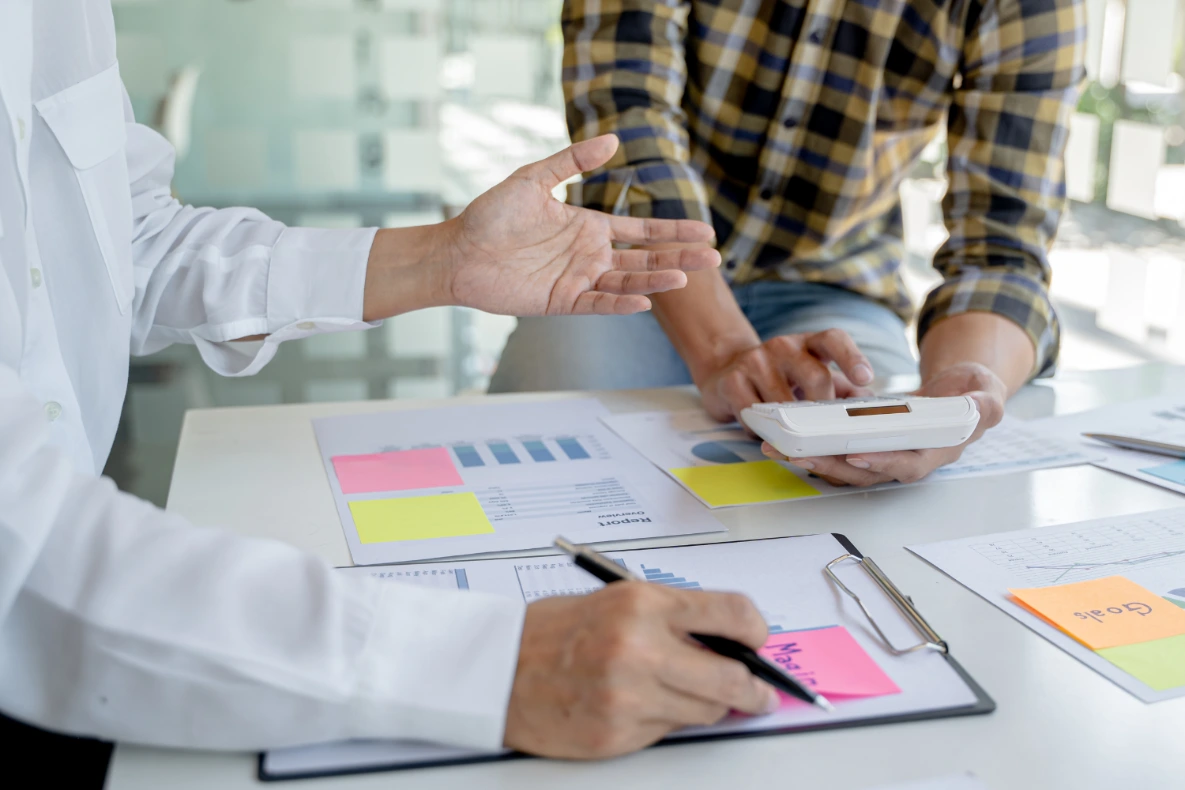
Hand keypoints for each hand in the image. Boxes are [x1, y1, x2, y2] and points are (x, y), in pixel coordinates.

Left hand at [445, 135, 719, 315]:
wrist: (457, 251)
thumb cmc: (490, 215)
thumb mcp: (533, 178)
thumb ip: (572, 162)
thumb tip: (614, 140)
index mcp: (588, 227)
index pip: (641, 231)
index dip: (673, 232)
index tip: (706, 231)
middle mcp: (589, 255)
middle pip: (644, 258)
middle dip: (679, 257)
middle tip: (714, 257)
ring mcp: (577, 280)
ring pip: (626, 282)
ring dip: (656, 279)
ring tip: (686, 275)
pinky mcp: (560, 301)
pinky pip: (597, 304)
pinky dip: (620, 303)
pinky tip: (644, 300)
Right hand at [503, 582, 778, 759]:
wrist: (496, 669)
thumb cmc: (552, 632)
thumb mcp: (616, 602)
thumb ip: (672, 618)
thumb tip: (728, 642)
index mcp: (641, 602)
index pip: (730, 614)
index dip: (756, 631)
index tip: (759, 643)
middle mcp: (639, 646)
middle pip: (731, 677)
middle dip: (753, 689)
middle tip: (759, 694)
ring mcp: (629, 695)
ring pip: (705, 711)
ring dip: (706, 706)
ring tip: (682, 693)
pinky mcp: (618, 733)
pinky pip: (668, 732)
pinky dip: (665, 722)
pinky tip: (640, 706)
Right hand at [698, 329, 875, 422]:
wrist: (727, 371)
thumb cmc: (780, 379)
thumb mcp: (812, 377)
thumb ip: (843, 390)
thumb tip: (872, 408)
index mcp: (809, 344)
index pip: (834, 340)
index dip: (852, 357)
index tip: (865, 378)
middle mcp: (784, 346)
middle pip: (816, 376)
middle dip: (823, 407)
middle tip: (821, 425)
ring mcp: (756, 360)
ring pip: (784, 401)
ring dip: (790, 424)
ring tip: (788, 430)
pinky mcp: (732, 380)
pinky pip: (754, 414)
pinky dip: (762, 429)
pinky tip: (762, 428)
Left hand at [761, 362, 1007, 485]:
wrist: (959, 392)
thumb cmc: (973, 395)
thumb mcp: (986, 395)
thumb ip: (984, 405)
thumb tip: (981, 406)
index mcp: (934, 452)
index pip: (908, 465)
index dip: (883, 463)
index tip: (857, 455)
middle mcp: (905, 458)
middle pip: (864, 471)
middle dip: (830, 466)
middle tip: (798, 455)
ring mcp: (884, 453)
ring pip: (844, 465)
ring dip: (812, 460)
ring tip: (779, 449)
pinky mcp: (867, 443)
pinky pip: (837, 451)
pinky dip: (812, 447)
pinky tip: (784, 438)